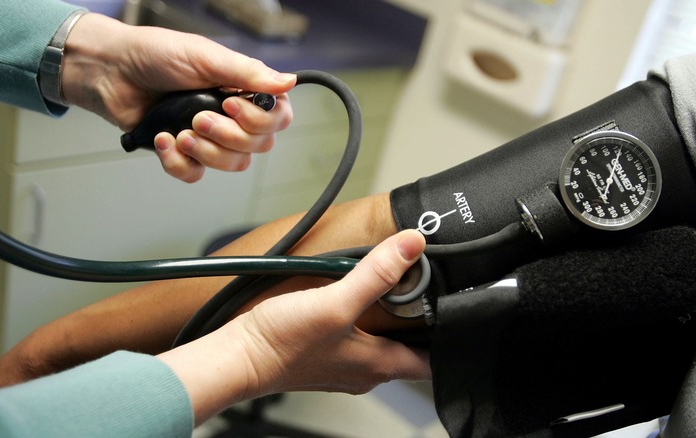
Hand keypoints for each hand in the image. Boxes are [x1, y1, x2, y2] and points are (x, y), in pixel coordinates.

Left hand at [62, 13, 295, 181]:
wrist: (110, 71)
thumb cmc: (156, 54)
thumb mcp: (205, 57)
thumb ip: (247, 73)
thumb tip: (289, 82)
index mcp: (244, 90)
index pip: (278, 119)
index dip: (260, 121)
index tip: (230, 104)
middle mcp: (233, 116)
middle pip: (259, 146)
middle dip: (228, 136)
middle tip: (199, 117)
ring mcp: (210, 137)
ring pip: (232, 164)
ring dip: (206, 151)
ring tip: (180, 131)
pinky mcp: (184, 153)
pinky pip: (196, 174)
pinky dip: (178, 161)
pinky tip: (163, 139)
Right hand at [158, 229, 431, 422]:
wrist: (237, 357)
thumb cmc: (281, 343)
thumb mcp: (335, 303)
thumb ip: (375, 275)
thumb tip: (412, 246)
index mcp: (378, 365)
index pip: (432, 364)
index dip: (449, 340)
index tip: (458, 315)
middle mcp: (365, 371)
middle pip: (409, 352)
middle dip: (422, 326)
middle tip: (428, 294)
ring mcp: (343, 366)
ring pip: (383, 346)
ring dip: (392, 323)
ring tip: (396, 292)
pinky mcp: (323, 356)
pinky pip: (357, 340)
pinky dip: (365, 322)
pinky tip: (353, 301)